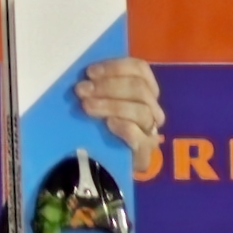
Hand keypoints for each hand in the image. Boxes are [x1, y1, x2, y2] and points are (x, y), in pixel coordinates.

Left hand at [74, 57, 163, 174]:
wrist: (95, 165)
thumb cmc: (91, 125)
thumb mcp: (92, 101)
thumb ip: (94, 85)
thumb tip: (83, 74)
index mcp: (141, 89)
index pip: (140, 69)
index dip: (116, 67)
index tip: (90, 72)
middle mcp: (151, 108)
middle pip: (140, 89)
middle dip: (108, 86)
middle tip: (81, 90)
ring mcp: (150, 133)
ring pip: (142, 111)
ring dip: (112, 105)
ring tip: (87, 107)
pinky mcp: (144, 155)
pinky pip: (142, 138)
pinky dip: (126, 128)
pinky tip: (109, 124)